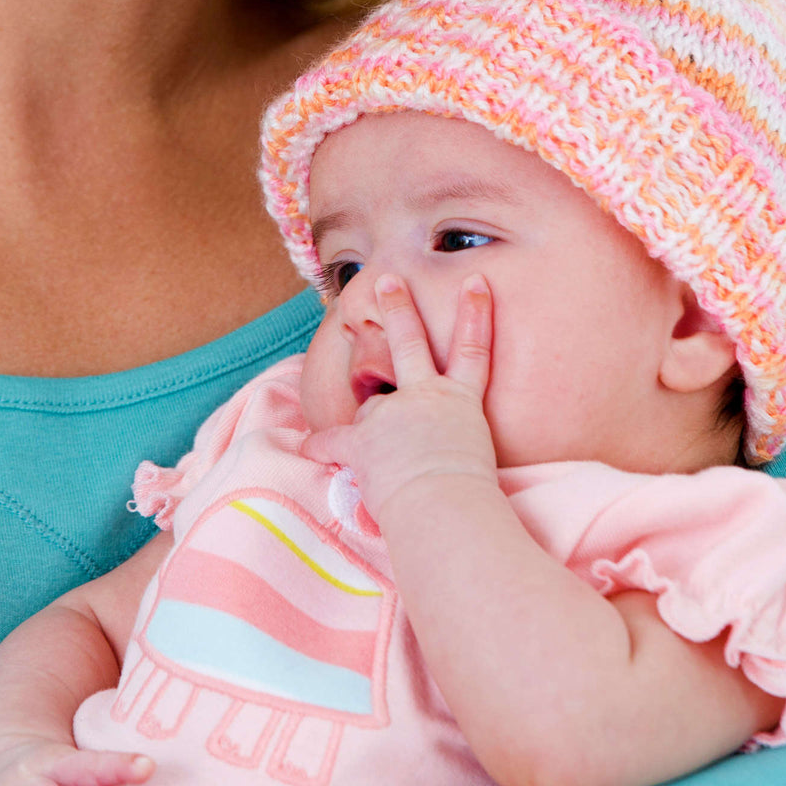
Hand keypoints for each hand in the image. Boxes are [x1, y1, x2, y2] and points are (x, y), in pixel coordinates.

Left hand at [301, 274, 496, 522]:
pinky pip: (332, 441)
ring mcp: (391, 414)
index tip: (474, 283)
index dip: (475, 313)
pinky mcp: (362, 440)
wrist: (447, 506)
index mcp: (461, 402)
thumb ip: (457, 438)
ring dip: (375, 435)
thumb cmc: (472, 495)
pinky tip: (308, 450)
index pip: (473, 350)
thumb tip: (443, 452)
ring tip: (388, 464)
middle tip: (388, 279)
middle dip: (399, 307)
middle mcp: (425, 397)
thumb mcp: (478, 454)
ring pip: (371, 413)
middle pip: (410, 343)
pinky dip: (320, 447)